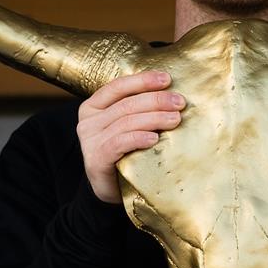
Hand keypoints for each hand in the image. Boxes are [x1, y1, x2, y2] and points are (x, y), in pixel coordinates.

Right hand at [77, 71, 184, 203]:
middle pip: (126, 104)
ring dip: (154, 118)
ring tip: (175, 119)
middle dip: (156, 100)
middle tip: (179, 102)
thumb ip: (139, 110)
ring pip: (126, 122)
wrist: (109, 188)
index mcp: (94, 106)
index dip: (143, 81)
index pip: (118, 86)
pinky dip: (139, 138)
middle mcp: (88, 121)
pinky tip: (155, 138)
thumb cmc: (124, 153)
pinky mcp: (96, 159)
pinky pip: (119, 143)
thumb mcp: (127, 126)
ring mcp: (89, 141)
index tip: (167, 79)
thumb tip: (172, 94)